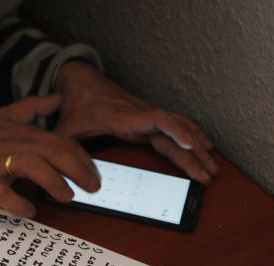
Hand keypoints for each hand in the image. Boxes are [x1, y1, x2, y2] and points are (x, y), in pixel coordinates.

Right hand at [0, 94, 100, 217]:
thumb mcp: (4, 115)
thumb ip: (32, 107)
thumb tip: (56, 97)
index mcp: (23, 133)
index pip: (61, 143)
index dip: (82, 159)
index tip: (95, 174)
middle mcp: (14, 146)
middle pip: (54, 154)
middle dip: (79, 170)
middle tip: (93, 188)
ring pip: (33, 168)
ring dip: (55, 183)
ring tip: (67, 197)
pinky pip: (4, 194)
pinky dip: (18, 204)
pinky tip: (30, 212)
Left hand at [53, 61, 218, 184]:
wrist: (81, 82)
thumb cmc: (76, 106)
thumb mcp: (66, 129)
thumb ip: (65, 150)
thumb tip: (60, 175)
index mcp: (124, 117)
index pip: (157, 121)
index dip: (175, 131)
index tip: (190, 146)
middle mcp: (141, 114)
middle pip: (175, 133)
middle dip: (194, 154)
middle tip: (208, 174)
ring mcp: (148, 115)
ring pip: (180, 128)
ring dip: (198, 146)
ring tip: (212, 166)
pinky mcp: (149, 117)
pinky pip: (176, 125)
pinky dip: (192, 135)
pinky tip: (204, 147)